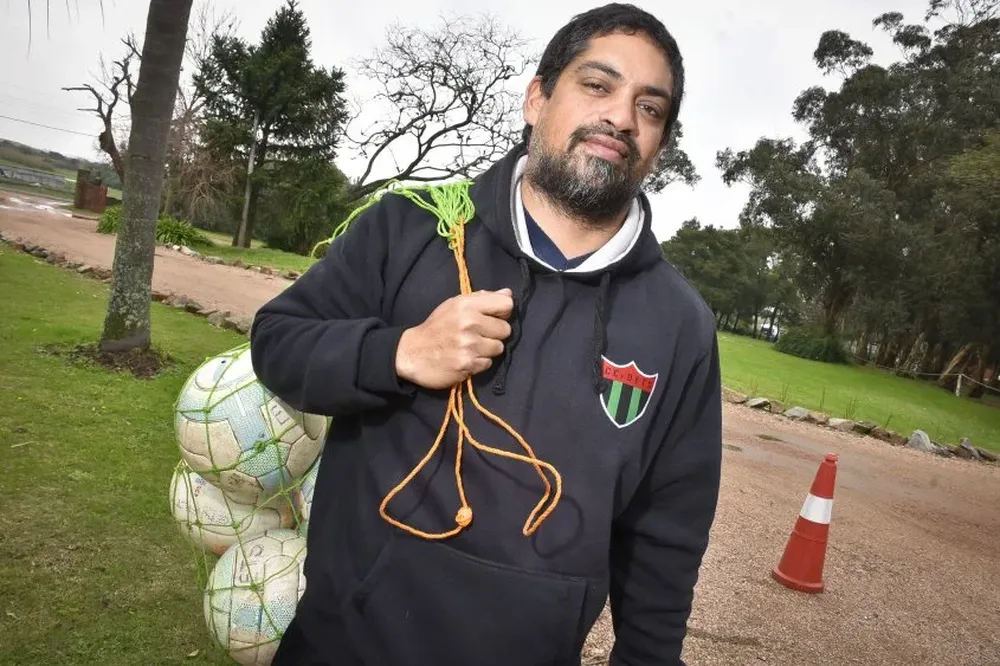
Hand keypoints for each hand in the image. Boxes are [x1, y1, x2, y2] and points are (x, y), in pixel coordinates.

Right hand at [395, 288, 513, 389]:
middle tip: (480, 335)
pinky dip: (479, 363)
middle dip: (495, 334)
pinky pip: (488, 363)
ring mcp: (469, 345)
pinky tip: (466, 358)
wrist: (412, 354)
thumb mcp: (454, 305)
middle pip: (506, 329)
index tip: (494, 317)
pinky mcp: (467, 364)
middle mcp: (469, 323)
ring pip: (499, 348)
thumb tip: (508, 293)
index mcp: (466, 305)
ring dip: (488, 350)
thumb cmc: (436, 327)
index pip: (506, 304)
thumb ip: (482, 298)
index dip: (503, 312)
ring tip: (472, 347)